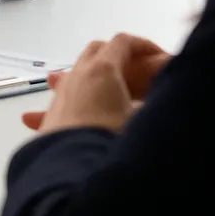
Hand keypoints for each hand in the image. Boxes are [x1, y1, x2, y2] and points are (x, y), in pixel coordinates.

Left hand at [20, 34, 173, 133]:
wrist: (73, 172)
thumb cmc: (112, 143)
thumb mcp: (142, 122)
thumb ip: (154, 106)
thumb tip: (161, 102)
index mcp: (104, 70)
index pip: (122, 43)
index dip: (142, 45)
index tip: (157, 54)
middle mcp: (79, 74)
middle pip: (97, 50)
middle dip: (116, 54)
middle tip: (136, 69)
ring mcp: (62, 91)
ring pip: (78, 69)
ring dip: (95, 73)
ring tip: (110, 88)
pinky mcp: (52, 112)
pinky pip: (64, 92)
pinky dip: (78, 92)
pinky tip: (76, 101)